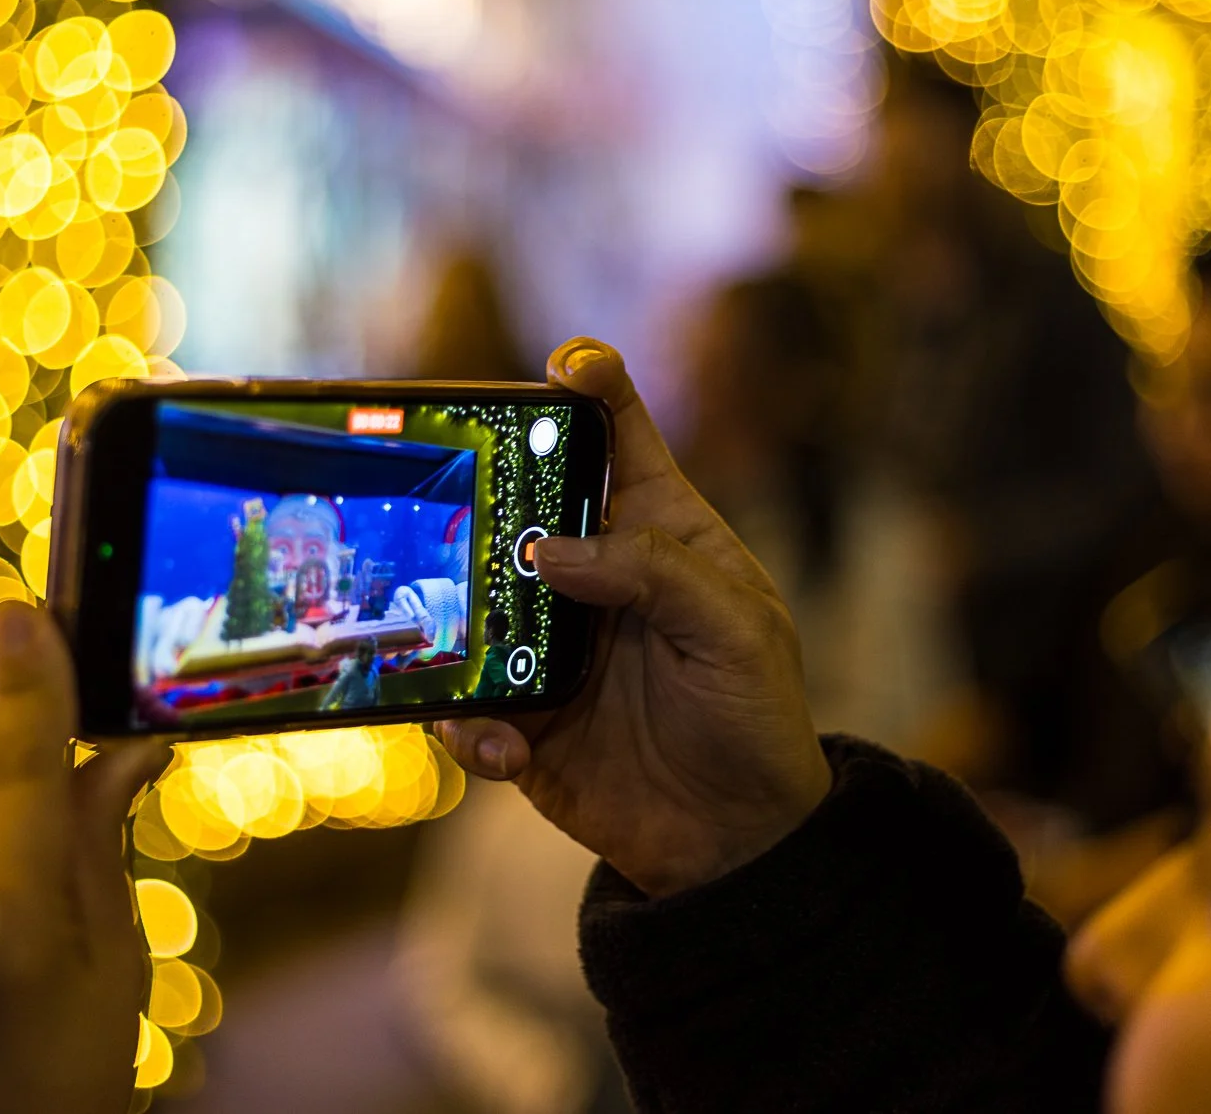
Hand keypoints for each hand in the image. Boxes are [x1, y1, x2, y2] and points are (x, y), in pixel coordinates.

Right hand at [436, 338, 831, 897]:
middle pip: (520, 504)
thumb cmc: (755, 717)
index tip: (562, 368)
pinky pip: (464, 706)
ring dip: (455, 617)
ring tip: (464, 642)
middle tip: (459, 502)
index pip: (620, 434)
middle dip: (482, 493)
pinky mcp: (519, 716)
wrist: (738, 842)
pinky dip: (470, 724)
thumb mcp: (736, 632)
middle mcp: (593, 576)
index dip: (588, 384)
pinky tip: (502, 743)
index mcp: (658, 531)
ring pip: (472, 602)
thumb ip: (654, 576)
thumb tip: (550, 551)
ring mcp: (548, 644)